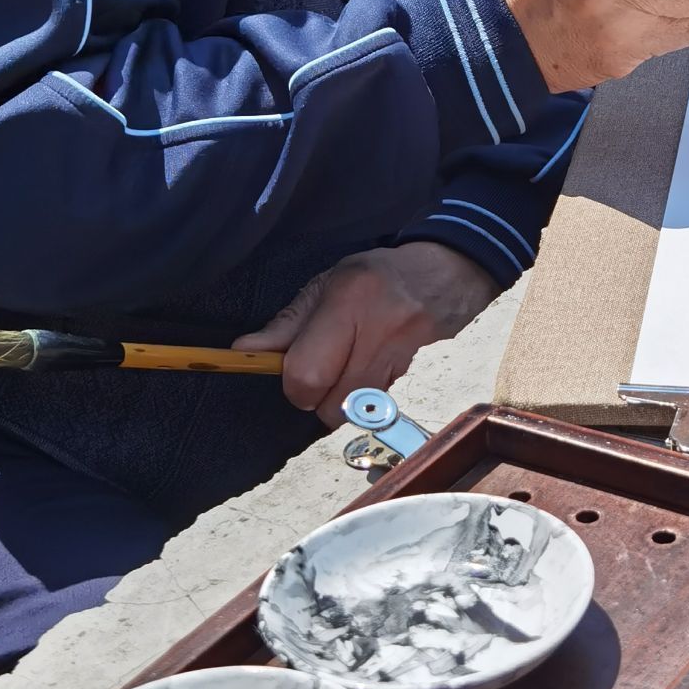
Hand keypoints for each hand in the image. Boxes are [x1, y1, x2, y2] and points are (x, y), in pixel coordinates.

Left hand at [234, 242, 498, 425]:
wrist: (443, 275)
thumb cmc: (376, 276)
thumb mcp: (327, 285)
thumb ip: (287, 323)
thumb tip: (245, 350)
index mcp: (347, 302)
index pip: (307, 374)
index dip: (293, 384)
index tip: (292, 372)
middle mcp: (376, 332)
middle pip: (331, 405)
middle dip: (316, 400)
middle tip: (318, 373)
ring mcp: (398, 357)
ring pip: (353, 413)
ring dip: (339, 402)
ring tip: (341, 370)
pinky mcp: (409, 374)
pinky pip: (374, 406)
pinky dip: (362, 398)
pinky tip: (365, 368)